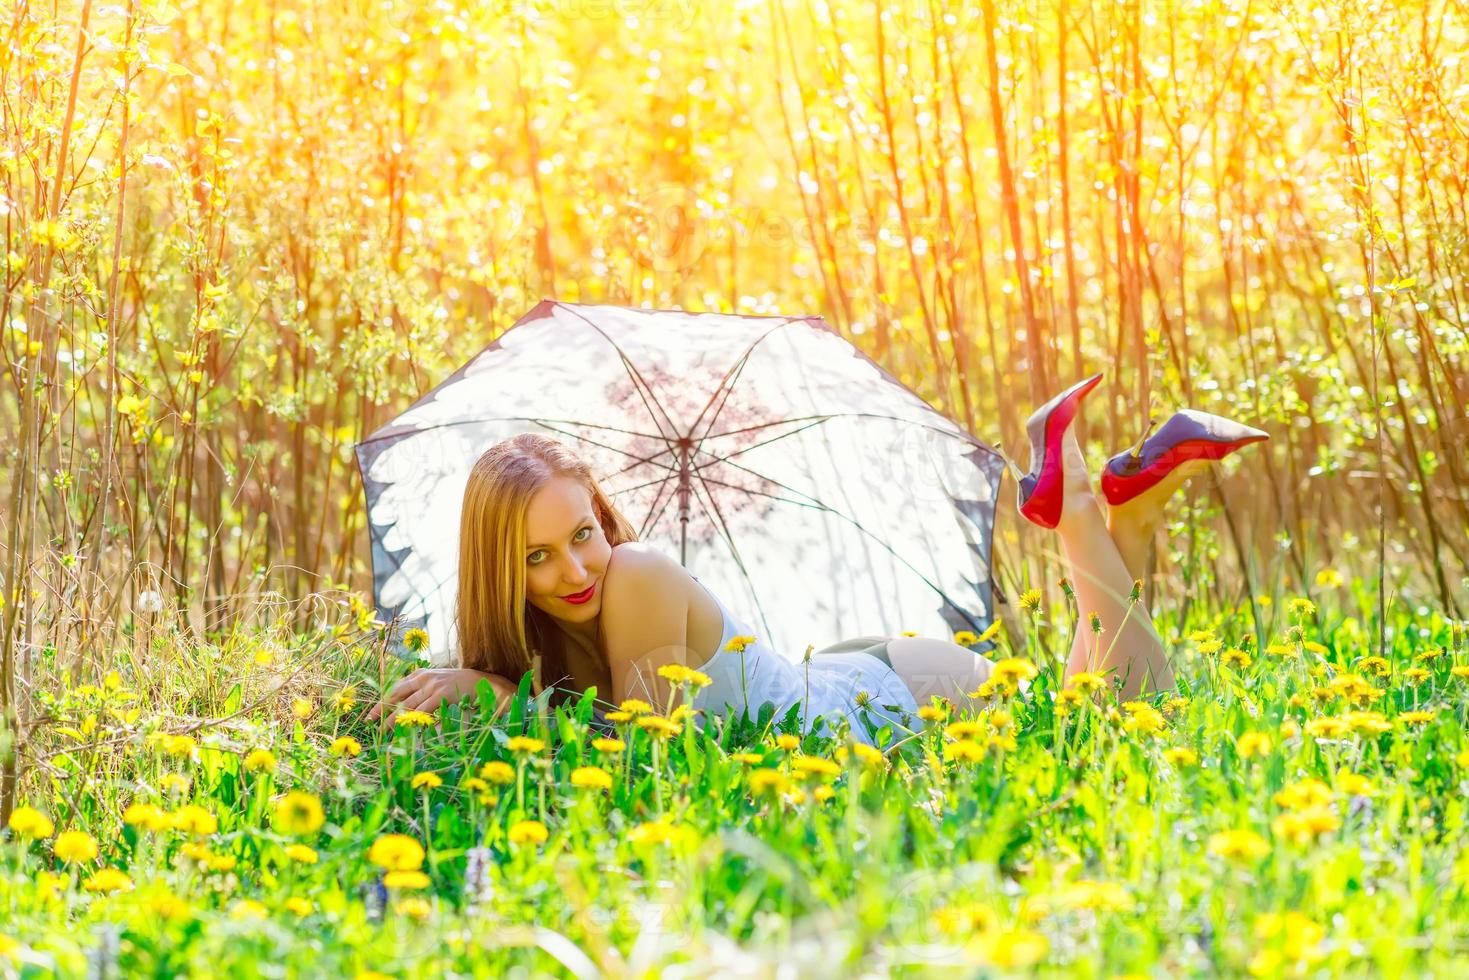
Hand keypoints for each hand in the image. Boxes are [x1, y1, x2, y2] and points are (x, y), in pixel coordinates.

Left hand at [366, 668, 517, 727]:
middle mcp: (423, 678)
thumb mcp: (437, 683)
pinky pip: (424, 711)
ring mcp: (432, 686)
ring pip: (408, 706)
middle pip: (397, 696)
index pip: (395, 689)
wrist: (481, 683)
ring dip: (396, 720)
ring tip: (385, 731)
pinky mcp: (441, 695)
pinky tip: (408, 730)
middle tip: (370, 723)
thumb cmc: (457, 686)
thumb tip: (402, 707)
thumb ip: (421, 691)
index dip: (381, 702)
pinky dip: (415, 721)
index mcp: (420, 675)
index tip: (370, 716)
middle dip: (382, 711)